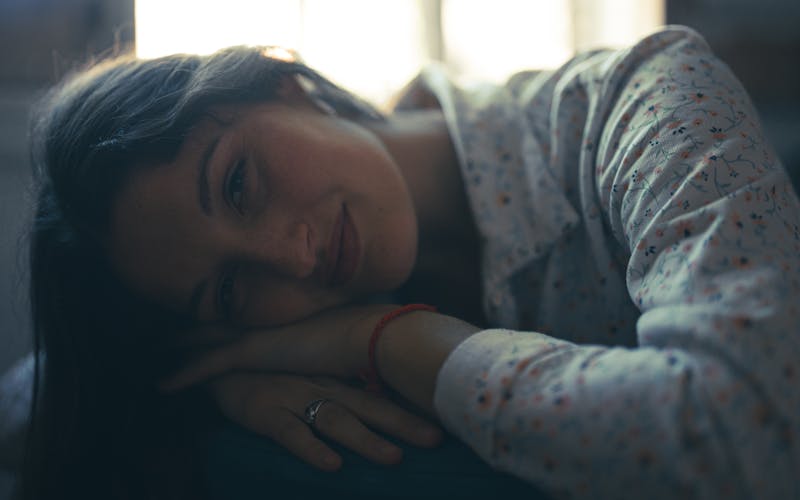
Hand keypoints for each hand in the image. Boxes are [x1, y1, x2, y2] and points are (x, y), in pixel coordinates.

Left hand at [164, 304, 478, 414]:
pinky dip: (184, 374)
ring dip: (179, 343)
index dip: (229, 313)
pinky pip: (207, 366)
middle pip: (222, 319)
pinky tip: (162, 386)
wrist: (374, 336)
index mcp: (290, 318)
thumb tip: (355, 345)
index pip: (251, 313)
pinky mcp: (254, 353)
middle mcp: (270, 321)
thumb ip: (342, 342)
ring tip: (154, 345)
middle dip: (195, 321)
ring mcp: (260, 334)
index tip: (211, 312)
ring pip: (206, 337)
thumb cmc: (372, 339)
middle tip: (167, 322)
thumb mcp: (351, 339)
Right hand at [208, 372, 441, 470]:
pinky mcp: (267, 412)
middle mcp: (322, 387)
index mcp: (336, 381)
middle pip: (369, 407)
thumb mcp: (310, 379)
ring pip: (336, 420)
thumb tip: (378, 410)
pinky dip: (313, 449)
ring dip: (366, 440)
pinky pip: (292, 433)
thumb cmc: (271, 374)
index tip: (444, 420)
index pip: (380, 395)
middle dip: (403, 424)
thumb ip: (341, 392)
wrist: (221, 363)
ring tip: (394, 459)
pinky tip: (333, 466)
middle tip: (436, 439)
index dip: (411, 408)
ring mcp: (295, 397)